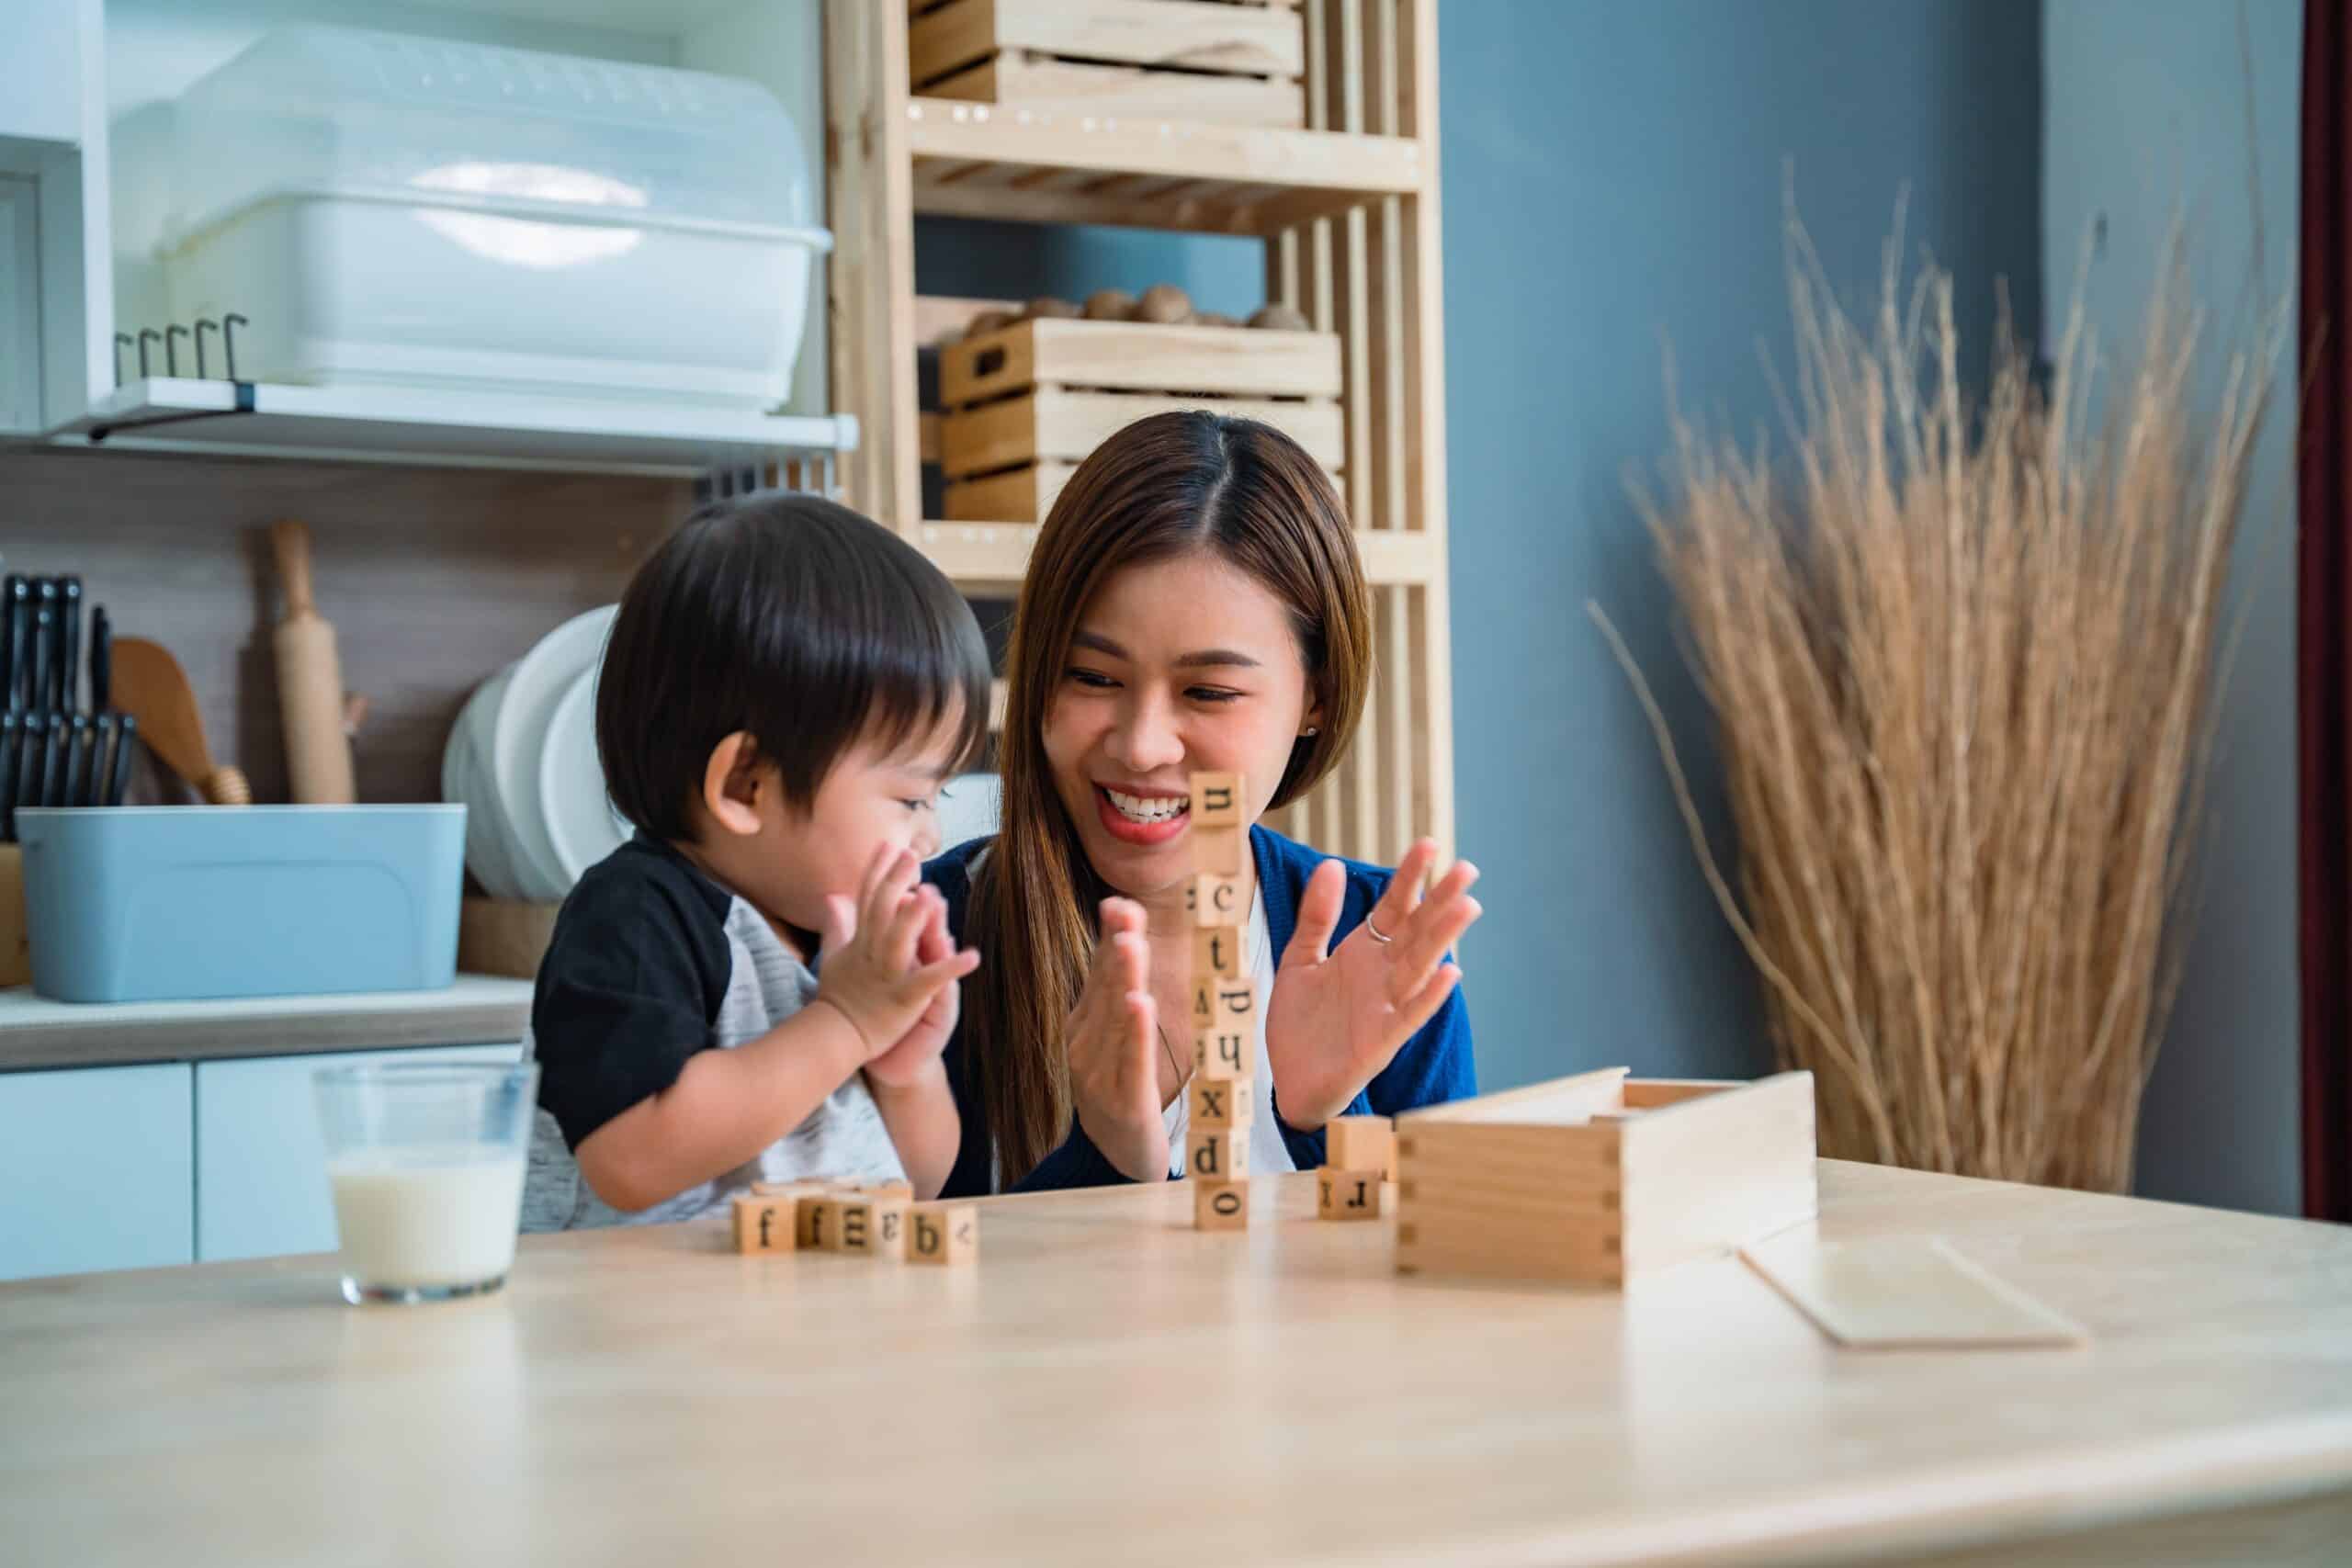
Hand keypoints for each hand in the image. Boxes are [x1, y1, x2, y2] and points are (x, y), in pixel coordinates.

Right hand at [816, 846, 979, 1061]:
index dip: (878, 870)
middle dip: (895, 882)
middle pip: (883, 911)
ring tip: (932, 897)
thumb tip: (832, 894)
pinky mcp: (903, 998)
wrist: (835, 1037)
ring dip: (915, 920)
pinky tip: (972, 956)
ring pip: (900, 941)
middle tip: (911, 855)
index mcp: (861, 940)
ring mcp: (887, 975)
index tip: (888, 843)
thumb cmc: (839, 996)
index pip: (868, 898)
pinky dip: (949, 968)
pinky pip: (928, 980)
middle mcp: (872, 952)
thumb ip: (836, 923)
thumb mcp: (834, 954)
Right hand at [1061, 898, 1169, 1181]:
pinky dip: (1136, 1031)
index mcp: (1081, 1026)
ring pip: (1116, 1020)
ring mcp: (1099, 1075)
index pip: (1097, 974)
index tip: (1119, 902)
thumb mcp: (1114, 1038)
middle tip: (1125, 912)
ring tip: (1131, 945)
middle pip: (1104, 990)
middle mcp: (1082, 1046)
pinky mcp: (1124, 1102)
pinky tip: (1139, 1004)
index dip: (1109, 937)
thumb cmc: (1119, 1089)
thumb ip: (1117, 990)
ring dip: (1124, 980)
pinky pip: (1132, 1061)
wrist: (1116, 1158)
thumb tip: (1124, 935)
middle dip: (1116, 950)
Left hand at [1265, 840, 1480, 1125]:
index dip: (1410, 877)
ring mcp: (1384, 1007)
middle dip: (1440, 901)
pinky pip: (1409, 1015)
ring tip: (1467, 907)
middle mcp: (1381, 975)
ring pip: (1419, 966)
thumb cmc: (1300, 1023)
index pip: (1394, 907)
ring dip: (1443, 939)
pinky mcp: (1381, 1042)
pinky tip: (1450, 973)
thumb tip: (1331, 864)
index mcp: (1363, 952)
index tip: (1429, 844)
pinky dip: (1429, 996)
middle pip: (1416, 932)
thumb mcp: (1298, 960)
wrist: (1288, 1081)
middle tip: (1467, 869)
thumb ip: (1317, 917)